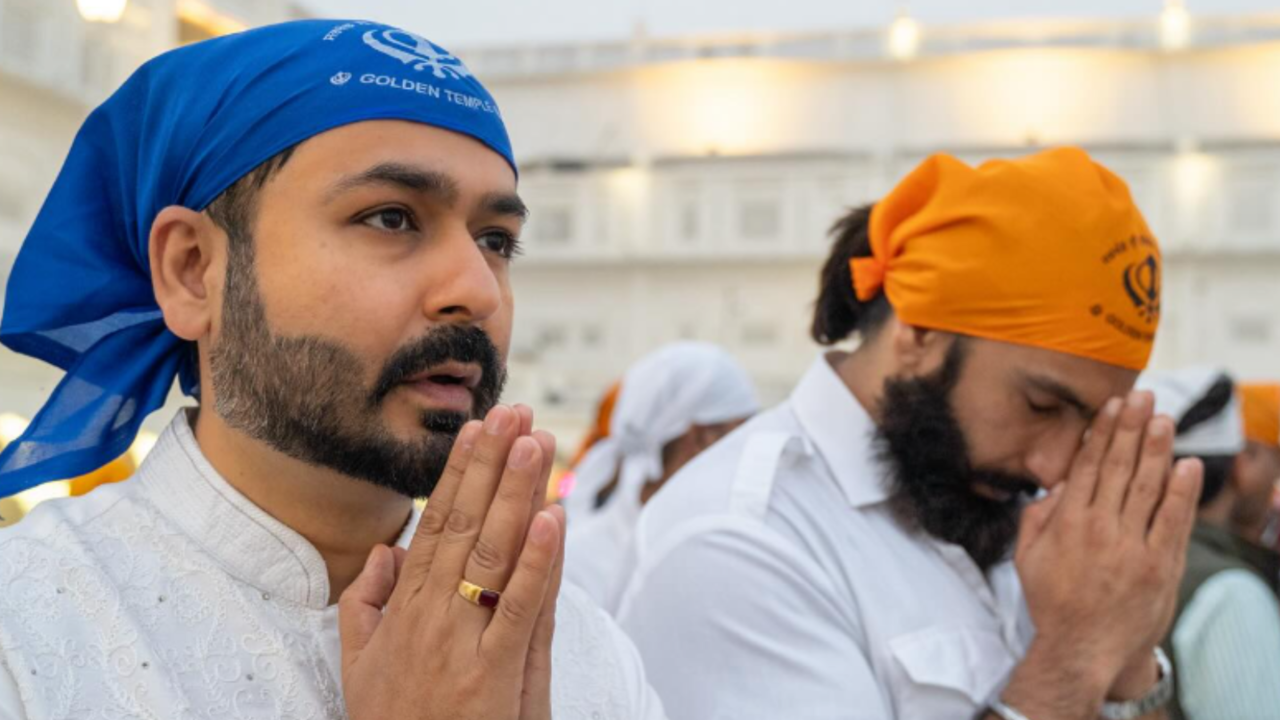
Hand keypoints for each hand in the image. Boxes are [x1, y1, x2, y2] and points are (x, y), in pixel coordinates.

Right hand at [338, 404, 563, 719]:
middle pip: (466, 523)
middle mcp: (432, 613)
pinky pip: (521, 607)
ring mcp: (463, 640)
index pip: (435, 523)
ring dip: (517, 493)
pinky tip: (554, 518)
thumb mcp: (359, 664)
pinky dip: (539, 561)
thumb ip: (366, 605)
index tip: (477, 429)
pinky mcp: (495, 673)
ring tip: (537, 442)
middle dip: (493, 464)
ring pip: (493, 552)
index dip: (459, 473)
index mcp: (405, 607)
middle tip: (516, 411)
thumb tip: (383, 550)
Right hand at [1003, 391, 1200, 718]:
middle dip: (1133, 428)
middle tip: (1144, 396)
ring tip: (1165, 419)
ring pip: (1147, 487)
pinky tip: (1187, 465)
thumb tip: (1059, 484)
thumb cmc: (1052, 602)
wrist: (1082, 648)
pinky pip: (1172, 521)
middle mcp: (1099, 528)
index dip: (1103, 433)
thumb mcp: (1027, 557)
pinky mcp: (1158, 566)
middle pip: (1120, 467)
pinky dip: (1181, 492)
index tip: (1113, 406)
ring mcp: (1131, 547)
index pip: (1089, 466)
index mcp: (1067, 522)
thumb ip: (1037, 517)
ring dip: (1157, 449)